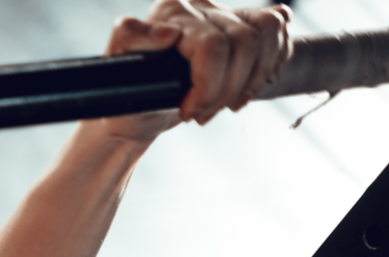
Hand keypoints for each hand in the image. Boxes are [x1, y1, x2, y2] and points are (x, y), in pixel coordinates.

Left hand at [101, 0, 291, 142]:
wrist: (138, 113)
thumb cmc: (125, 98)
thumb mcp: (112, 75)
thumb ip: (129, 39)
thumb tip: (169, 33)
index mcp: (169, 12)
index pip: (213, 45)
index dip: (208, 86)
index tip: (188, 113)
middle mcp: (197, 7)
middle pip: (244, 42)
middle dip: (228, 89)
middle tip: (204, 115)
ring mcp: (222, 14)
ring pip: (266, 34)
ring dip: (253, 79)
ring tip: (226, 105)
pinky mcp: (241, 25)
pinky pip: (276, 28)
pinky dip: (273, 58)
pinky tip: (253, 84)